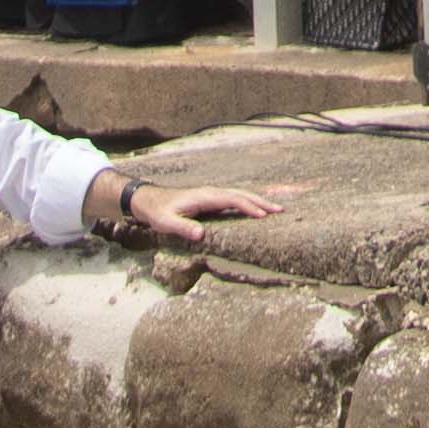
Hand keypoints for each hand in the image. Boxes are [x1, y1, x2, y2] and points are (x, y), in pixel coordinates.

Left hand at [119, 181, 292, 242]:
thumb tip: (201, 234)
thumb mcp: (166, 222)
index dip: (248, 207)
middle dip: (261, 202)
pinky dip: (247, 204)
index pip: (232, 200)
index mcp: (205, 196)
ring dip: (257, 201)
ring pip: (239, 196)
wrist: (148, 200)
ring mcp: (211, 196)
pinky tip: (254, 211)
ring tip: (274, 209)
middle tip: (280, 210)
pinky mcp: (210, 201)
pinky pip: (233, 201)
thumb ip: (183, 227)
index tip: (263, 215)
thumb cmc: (157, 212)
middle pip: (241, 195)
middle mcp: (211, 193)